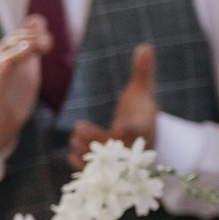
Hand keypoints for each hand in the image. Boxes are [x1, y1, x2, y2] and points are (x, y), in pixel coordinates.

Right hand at [0, 16, 53, 153]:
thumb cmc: (13, 95)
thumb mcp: (27, 67)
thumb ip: (32, 45)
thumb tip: (37, 19)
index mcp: (3, 58)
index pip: (15, 39)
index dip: (31, 34)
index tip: (49, 37)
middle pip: (8, 46)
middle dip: (28, 41)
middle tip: (48, 42)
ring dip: (14, 53)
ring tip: (29, 47)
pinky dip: (0, 74)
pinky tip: (7, 65)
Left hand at [68, 43, 157, 167]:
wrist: (143, 134)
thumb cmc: (139, 109)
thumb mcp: (142, 90)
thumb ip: (143, 71)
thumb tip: (145, 46)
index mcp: (146, 127)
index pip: (140, 130)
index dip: (132, 130)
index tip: (122, 126)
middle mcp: (137, 147)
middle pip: (120, 149)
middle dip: (99, 141)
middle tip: (78, 130)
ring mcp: (125, 161)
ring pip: (107, 163)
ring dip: (88, 153)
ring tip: (73, 139)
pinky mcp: (113, 169)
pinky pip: (99, 172)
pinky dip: (85, 166)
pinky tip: (72, 155)